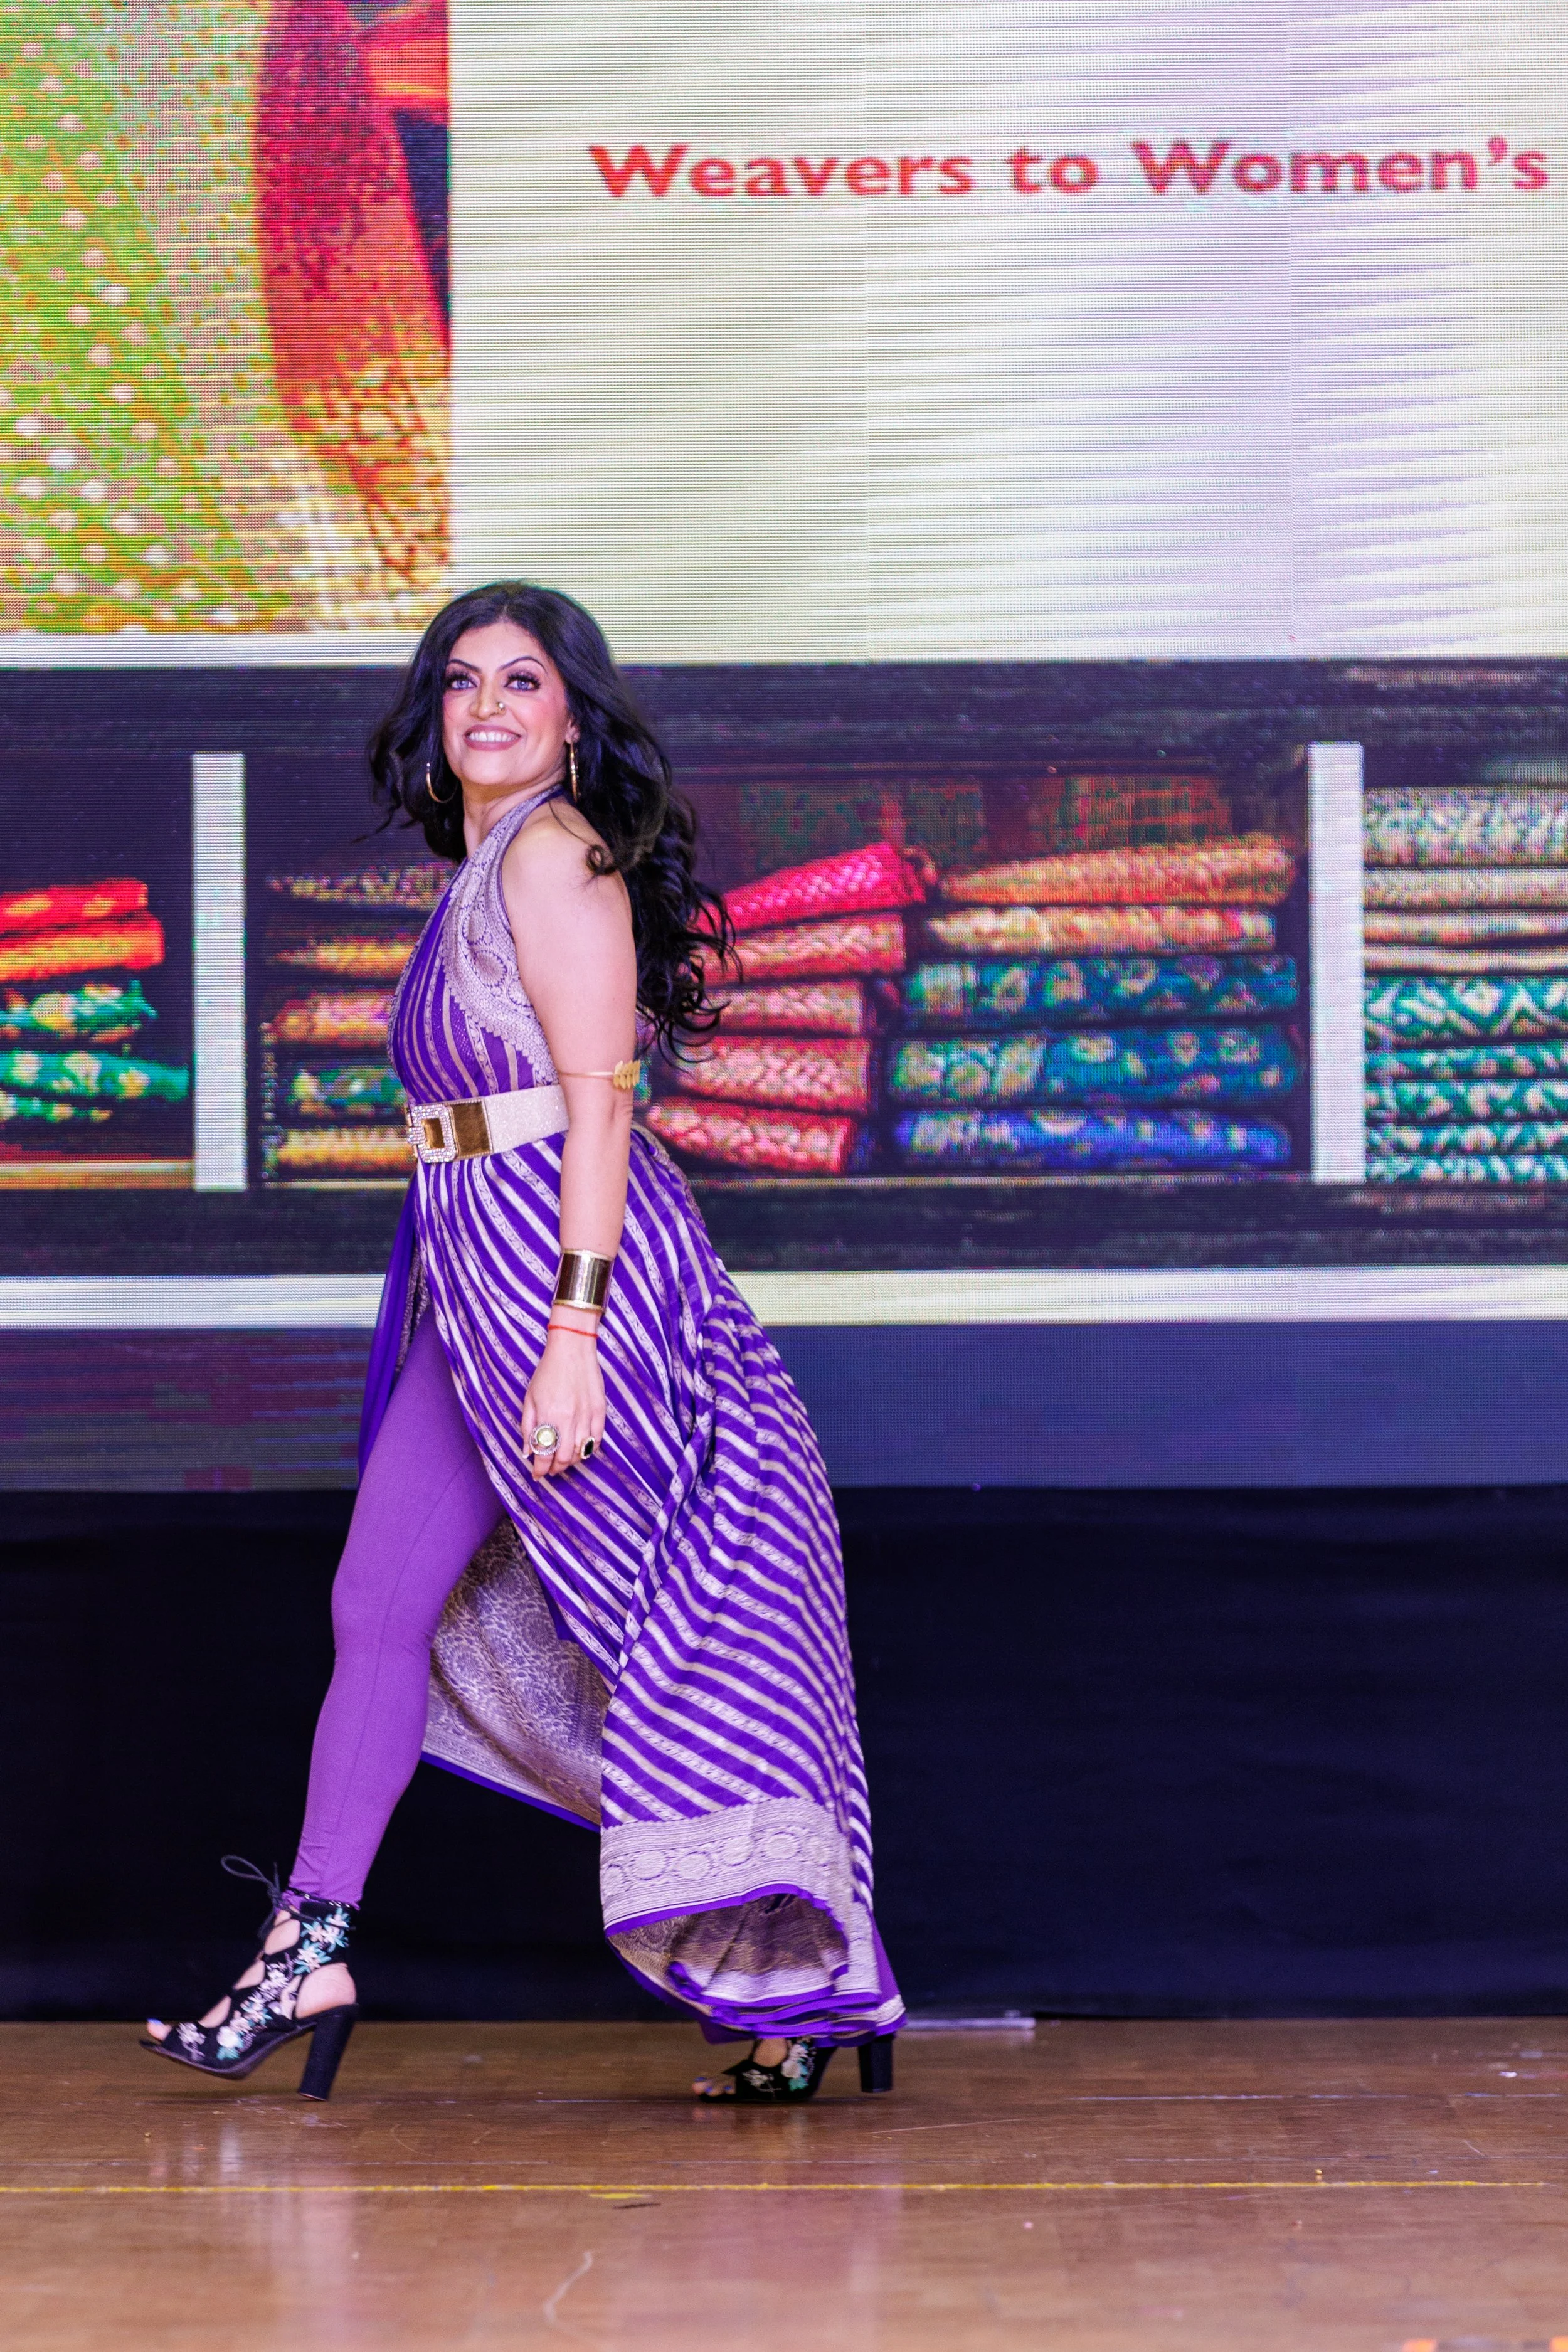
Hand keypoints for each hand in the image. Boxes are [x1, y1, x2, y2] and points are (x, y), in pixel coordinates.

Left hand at [521, 1325, 604, 1478]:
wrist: (572, 1349)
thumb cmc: (548, 1372)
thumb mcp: (530, 1398)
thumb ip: (527, 1426)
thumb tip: (528, 1451)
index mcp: (548, 1416)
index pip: (544, 1454)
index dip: (540, 1469)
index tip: (537, 1474)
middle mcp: (568, 1420)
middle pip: (564, 1458)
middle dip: (555, 1468)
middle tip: (550, 1468)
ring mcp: (586, 1416)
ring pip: (581, 1453)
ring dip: (571, 1461)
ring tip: (564, 1459)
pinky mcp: (600, 1411)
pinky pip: (597, 1440)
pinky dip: (588, 1449)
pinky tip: (580, 1448)